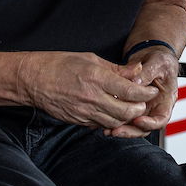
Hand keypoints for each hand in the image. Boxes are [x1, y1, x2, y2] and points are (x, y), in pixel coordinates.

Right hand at [17, 51, 157, 129]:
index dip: (146, 92)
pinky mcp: (78, 121)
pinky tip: (113, 112)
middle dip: (140, 108)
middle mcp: (92, 98)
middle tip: (144, 101)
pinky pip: (101, 125)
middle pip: (127, 112)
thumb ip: (117, 69)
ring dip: (127, 117)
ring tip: (130, 108)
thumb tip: (137, 70)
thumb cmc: (59, 65)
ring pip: (115, 122)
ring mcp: (84, 112)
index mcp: (97, 79)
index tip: (151, 90)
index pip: (131, 91)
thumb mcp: (91, 59)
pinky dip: (111, 121)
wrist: (33, 80)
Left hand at [106, 45, 179, 137]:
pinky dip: (115, 122)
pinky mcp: (131, 106)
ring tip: (109, 130)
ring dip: (122, 129)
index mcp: (166, 100)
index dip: (150, 123)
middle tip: (118, 130)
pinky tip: (104, 123)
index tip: (138, 120)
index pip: (161, 119)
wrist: (151, 57)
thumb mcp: (157, 63)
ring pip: (134, 126)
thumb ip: (147, 73)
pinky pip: (124, 118)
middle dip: (131, 131)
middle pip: (145, 127)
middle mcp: (155, 107)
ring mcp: (143, 108)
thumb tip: (136, 82)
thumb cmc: (160, 60)